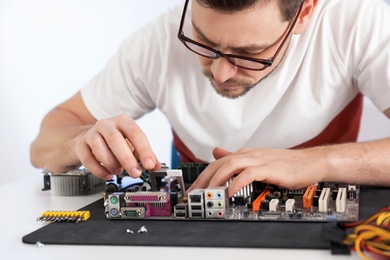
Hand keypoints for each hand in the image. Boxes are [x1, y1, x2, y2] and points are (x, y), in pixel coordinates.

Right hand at [74, 114, 161, 179]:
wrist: (88, 138)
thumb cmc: (113, 141)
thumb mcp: (132, 144)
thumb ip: (144, 154)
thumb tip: (157, 166)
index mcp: (123, 121)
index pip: (136, 134)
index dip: (144, 151)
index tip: (150, 165)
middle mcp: (106, 124)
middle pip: (116, 140)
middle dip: (127, 159)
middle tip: (135, 173)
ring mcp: (91, 133)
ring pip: (99, 147)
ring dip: (111, 163)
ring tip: (118, 171)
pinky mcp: (80, 145)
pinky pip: (87, 159)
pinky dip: (99, 170)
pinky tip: (108, 174)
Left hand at [190, 147, 326, 196]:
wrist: (309, 162)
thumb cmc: (284, 163)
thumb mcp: (257, 160)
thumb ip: (236, 158)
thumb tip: (217, 152)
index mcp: (244, 153)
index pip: (217, 162)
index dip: (203, 175)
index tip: (194, 188)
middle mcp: (249, 154)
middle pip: (220, 163)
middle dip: (204, 178)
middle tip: (195, 192)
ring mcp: (259, 160)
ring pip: (231, 165)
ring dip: (217, 179)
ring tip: (208, 192)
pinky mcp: (269, 168)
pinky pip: (248, 174)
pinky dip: (237, 182)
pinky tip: (230, 192)